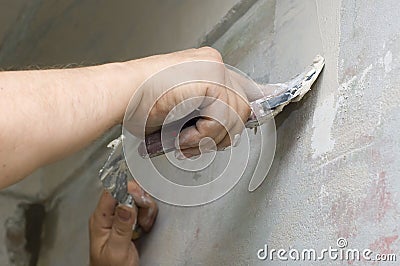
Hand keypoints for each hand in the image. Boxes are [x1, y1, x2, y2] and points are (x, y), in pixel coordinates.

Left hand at [89, 180, 157, 265]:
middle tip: (143, 219)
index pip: (112, 191)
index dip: (128, 189)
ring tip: (143, 225)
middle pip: (127, 192)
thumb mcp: (117, 250)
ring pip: (137, 199)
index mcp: (101, 219)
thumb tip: (126, 204)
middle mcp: (109, 215)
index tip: (139, 198)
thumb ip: (121, 227)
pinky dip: (148, 215)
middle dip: (141, 202)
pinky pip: (141, 208)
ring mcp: (119, 217)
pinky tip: (145, 226)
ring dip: (146, 210)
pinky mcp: (129, 221)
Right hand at [125, 47, 251, 157]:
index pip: (236, 97)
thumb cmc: (140, 102)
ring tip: (182, 142)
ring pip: (234, 117)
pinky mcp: (212, 79)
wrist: (122, 94)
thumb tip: (223, 133)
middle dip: (222, 135)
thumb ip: (203, 113)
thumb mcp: (179, 107)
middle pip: (242, 108)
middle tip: (196, 145)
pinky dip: (201, 136)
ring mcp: (215, 69)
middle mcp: (214, 64)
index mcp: (207, 68)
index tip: (222, 137)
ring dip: (207, 139)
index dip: (231, 122)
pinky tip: (181, 136)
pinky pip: (221, 120)